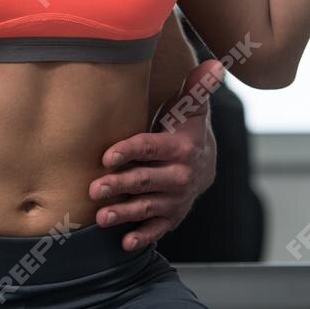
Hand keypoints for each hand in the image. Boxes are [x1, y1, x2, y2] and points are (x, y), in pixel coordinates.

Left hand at [90, 59, 225, 251]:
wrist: (203, 163)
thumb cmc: (185, 128)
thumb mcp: (191, 108)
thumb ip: (197, 87)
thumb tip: (215, 65)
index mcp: (180, 147)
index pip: (150, 147)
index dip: (129, 151)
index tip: (107, 156)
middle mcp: (179, 175)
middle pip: (146, 180)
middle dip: (120, 185)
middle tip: (94, 189)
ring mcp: (175, 199)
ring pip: (147, 207)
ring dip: (124, 213)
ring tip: (101, 218)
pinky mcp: (171, 216)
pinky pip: (157, 229)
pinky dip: (142, 237)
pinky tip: (124, 244)